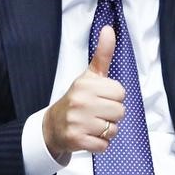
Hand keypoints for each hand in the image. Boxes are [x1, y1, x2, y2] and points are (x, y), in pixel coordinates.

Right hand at [43, 25, 124, 158]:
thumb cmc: (77, 99)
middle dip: (111, 115)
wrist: (54, 125)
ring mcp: (78, 121)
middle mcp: (80, 101)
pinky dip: (100, 144)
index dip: (114, 97)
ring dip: (106, 131)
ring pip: (113, 129)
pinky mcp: (77, 140)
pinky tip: (89, 136)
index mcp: (86, 84)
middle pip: (120, 112)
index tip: (101, 98)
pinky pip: (104, 145)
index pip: (120, 93)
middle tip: (96, 113)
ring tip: (93, 124)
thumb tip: (109, 30)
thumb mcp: (89, 75)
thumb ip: (102, 54)